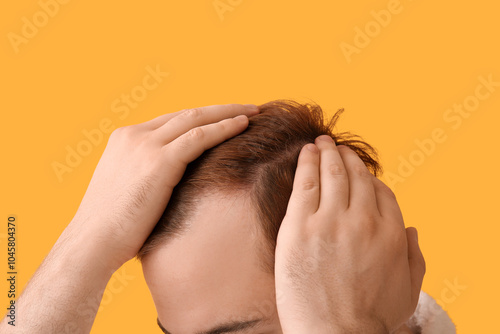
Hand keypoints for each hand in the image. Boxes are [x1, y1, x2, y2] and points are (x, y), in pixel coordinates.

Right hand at [68, 103, 258, 269]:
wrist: (92, 243)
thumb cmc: (113, 227)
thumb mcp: (130, 190)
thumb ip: (149, 175)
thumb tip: (174, 183)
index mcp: (125, 138)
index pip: (172, 121)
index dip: (201, 118)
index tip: (224, 119)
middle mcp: (134, 135)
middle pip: (187, 113)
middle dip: (220, 108)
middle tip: (247, 107)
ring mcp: (145, 145)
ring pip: (197, 118)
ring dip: (228, 112)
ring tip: (253, 111)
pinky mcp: (159, 161)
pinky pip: (200, 137)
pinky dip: (224, 128)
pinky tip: (244, 125)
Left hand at [274, 135, 424, 332]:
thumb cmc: (370, 318)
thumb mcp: (408, 289)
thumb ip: (415, 255)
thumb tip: (412, 230)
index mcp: (391, 233)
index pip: (382, 192)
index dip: (370, 179)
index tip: (360, 174)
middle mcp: (363, 220)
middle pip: (356, 177)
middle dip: (347, 157)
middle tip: (337, 147)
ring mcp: (330, 221)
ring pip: (331, 174)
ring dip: (327, 153)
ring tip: (321, 142)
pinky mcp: (299, 227)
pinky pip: (304, 184)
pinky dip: (307, 163)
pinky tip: (306, 152)